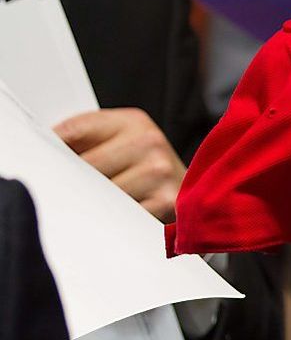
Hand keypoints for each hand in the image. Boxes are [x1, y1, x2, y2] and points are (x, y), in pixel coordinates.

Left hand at [54, 108, 184, 221]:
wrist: (196, 190)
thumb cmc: (149, 168)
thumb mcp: (123, 142)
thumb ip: (86, 139)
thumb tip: (45, 149)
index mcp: (134, 121)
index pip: (74, 130)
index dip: (53, 148)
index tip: (44, 161)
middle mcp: (149, 141)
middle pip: (84, 165)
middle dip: (73, 179)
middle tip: (74, 188)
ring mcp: (159, 172)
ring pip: (99, 193)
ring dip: (94, 202)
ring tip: (104, 201)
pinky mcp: (164, 201)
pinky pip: (118, 214)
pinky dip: (113, 218)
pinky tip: (120, 213)